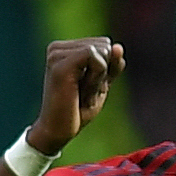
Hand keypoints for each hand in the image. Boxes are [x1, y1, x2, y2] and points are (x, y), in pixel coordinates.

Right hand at [29, 38, 123, 156]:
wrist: (58, 131)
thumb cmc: (77, 110)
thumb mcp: (101, 84)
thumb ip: (111, 65)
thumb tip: (119, 47)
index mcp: (64, 49)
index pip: (104, 44)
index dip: (105, 68)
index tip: (86, 86)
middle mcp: (57, 47)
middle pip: (104, 45)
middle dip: (103, 71)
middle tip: (83, 92)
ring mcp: (56, 54)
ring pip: (101, 50)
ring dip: (99, 77)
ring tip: (80, 93)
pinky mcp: (59, 64)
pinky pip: (95, 57)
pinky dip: (97, 77)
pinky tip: (81, 91)